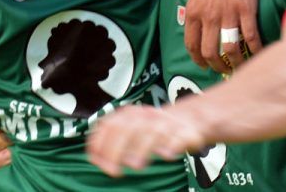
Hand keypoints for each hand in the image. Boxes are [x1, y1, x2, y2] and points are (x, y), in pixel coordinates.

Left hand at [87, 105, 202, 176]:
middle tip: (112, 171)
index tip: (95, 161)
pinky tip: (167, 155)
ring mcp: (167, 123)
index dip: (100, 143)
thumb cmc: (156, 127)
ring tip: (135, 166)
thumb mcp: (133, 126)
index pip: (110, 125)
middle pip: (127, 130)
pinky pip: (179, 137)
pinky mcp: (186, 132)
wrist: (191, 117)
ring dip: (142, 148)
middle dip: (116, 150)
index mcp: (130, 114)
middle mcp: (146, 116)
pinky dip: (172, 145)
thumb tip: (94, 157)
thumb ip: (114, 138)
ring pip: (153, 132)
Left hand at [185, 0, 261, 72]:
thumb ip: (196, 6)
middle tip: (224, 69)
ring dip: (236, 62)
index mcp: (194, 11)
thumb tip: (195, 20)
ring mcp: (228, 14)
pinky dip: (255, 49)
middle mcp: (209, 16)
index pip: (191, 44)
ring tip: (241, 66)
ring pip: (230, 49)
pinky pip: (251, 37)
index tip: (204, 65)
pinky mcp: (246, 9)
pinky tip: (258, 53)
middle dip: (217, 65)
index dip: (197, 59)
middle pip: (210, 51)